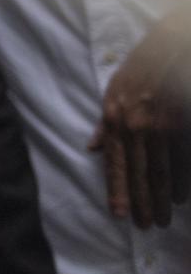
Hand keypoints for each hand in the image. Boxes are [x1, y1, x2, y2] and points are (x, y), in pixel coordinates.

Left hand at [95, 24, 190, 227]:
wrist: (172, 46)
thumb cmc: (141, 67)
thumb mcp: (114, 90)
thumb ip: (104, 123)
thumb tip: (92, 149)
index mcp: (116, 118)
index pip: (115, 162)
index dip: (118, 190)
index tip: (120, 214)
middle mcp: (137, 126)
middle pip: (140, 172)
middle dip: (143, 202)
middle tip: (147, 227)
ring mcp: (164, 126)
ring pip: (163, 170)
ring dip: (163, 198)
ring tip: (164, 219)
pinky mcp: (182, 124)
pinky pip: (183, 159)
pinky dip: (183, 180)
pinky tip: (181, 197)